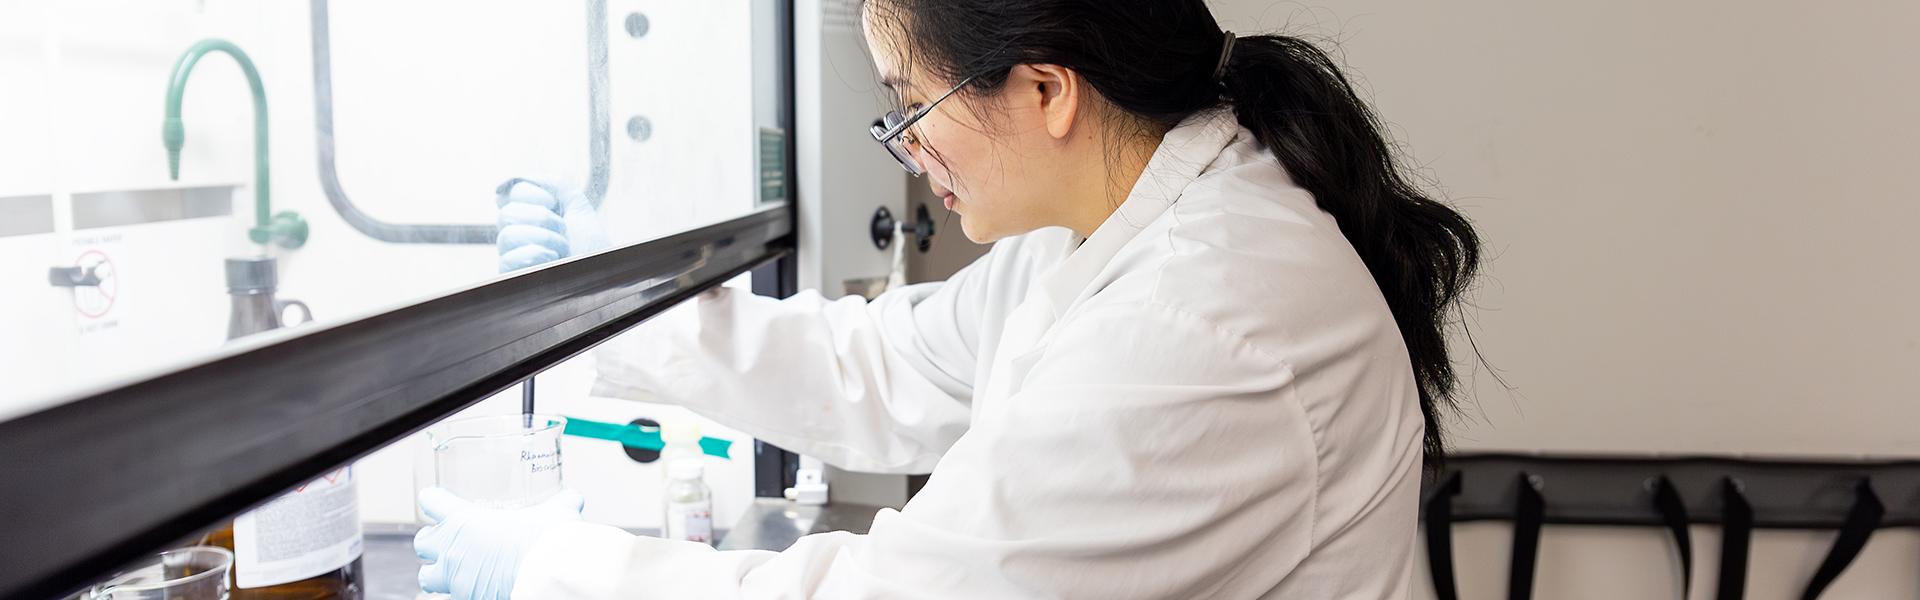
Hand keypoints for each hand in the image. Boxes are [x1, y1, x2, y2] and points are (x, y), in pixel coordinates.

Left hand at [415, 488, 584, 599]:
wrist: (550, 576)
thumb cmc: (545, 542)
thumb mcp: (556, 513)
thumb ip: (561, 503)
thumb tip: (572, 499)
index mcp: (465, 520)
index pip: (432, 502)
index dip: (433, 499)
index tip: (435, 499)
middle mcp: (453, 549)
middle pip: (422, 542)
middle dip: (432, 542)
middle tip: (447, 541)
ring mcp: (456, 579)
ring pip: (427, 577)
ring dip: (437, 573)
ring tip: (453, 571)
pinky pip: (451, 597)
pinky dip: (460, 593)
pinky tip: (476, 588)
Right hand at [495, 179, 609, 272]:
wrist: (604, 276)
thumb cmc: (593, 249)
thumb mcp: (578, 208)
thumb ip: (556, 185)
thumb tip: (521, 178)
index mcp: (529, 218)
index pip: (509, 194)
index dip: (530, 193)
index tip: (553, 203)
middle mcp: (518, 238)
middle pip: (506, 214)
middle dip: (541, 218)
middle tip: (562, 230)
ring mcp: (513, 260)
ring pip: (507, 236)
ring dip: (544, 238)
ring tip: (561, 249)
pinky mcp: (513, 281)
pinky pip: (508, 260)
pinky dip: (535, 255)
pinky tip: (551, 263)